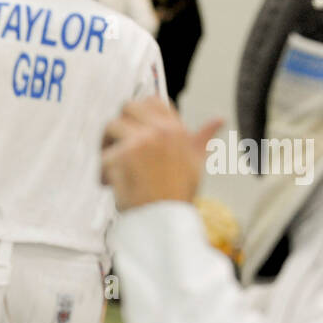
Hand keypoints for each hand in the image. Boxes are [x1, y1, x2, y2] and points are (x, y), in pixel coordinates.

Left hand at [100, 98, 221, 210]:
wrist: (166, 221)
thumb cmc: (178, 194)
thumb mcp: (196, 162)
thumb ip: (203, 139)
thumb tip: (218, 120)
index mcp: (175, 129)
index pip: (153, 101)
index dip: (139, 113)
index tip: (134, 130)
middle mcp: (158, 131)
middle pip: (127, 107)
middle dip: (119, 125)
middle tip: (117, 146)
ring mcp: (138, 143)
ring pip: (110, 128)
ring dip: (107, 147)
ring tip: (113, 168)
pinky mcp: (121, 158)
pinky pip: (103, 157)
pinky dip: (104, 173)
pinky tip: (113, 186)